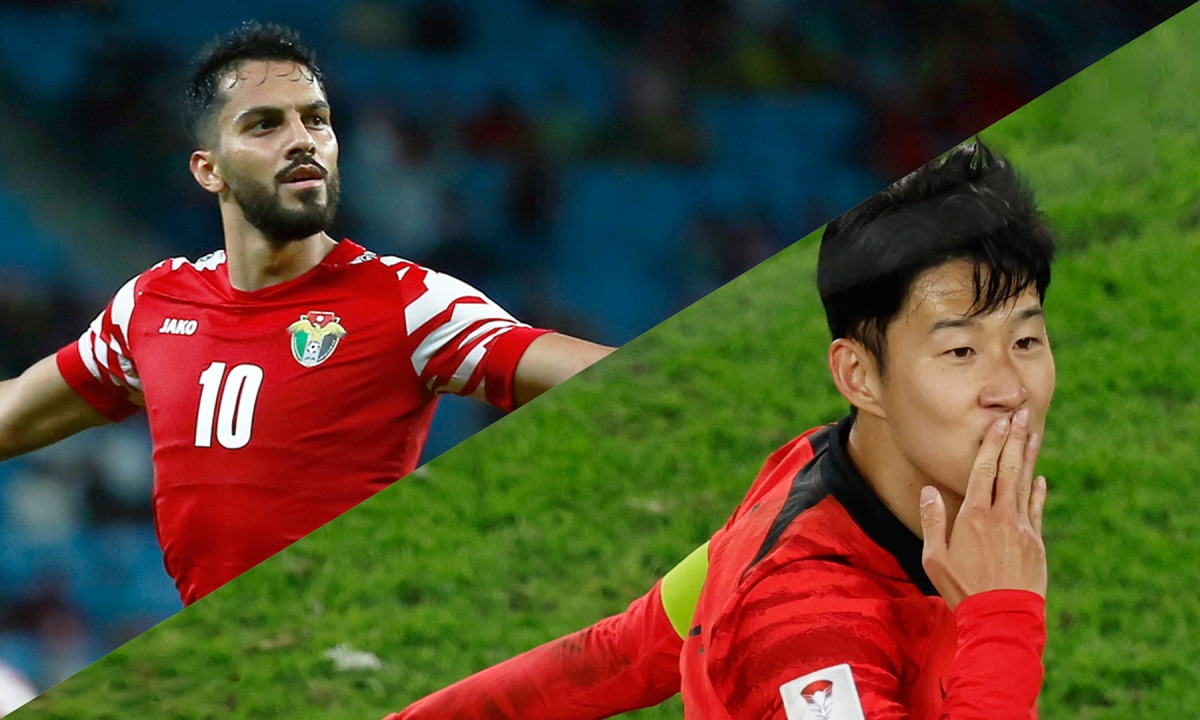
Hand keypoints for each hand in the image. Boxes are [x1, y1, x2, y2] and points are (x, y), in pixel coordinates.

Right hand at [919, 407, 1047, 609]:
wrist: (1001, 617)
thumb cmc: (962, 589)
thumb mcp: (934, 558)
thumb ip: (932, 522)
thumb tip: (929, 492)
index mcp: (973, 516)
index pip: (983, 470)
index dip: (992, 444)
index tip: (999, 423)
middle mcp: (1000, 516)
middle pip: (1008, 469)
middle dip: (1014, 440)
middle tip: (1022, 414)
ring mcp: (1022, 528)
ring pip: (1025, 485)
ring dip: (1029, 458)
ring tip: (1034, 434)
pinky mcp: (1036, 544)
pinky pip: (1037, 510)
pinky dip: (1038, 492)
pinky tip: (1039, 479)